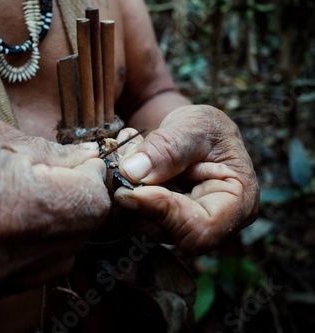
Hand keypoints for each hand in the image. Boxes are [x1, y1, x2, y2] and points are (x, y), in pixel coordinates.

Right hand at [0, 111, 110, 303]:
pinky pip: (29, 273)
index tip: (84, 161)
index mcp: (16, 207)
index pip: (94, 204)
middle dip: (82, 200)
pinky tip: (10, 220)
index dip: (95, 178)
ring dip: (62, 225)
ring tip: (34, 195)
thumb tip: (87, 159)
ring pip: (62, 257)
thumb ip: (49, 154)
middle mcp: (9, 255)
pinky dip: (34, 246)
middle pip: (83, 233)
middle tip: (62, 173)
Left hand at [114, 105, 258, 254]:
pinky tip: (126, 163)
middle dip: (138, 199)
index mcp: (239, 203)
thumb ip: (167, 147)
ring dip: (126, 191)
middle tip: (122, 162)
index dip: (164, 213)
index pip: (201, 230)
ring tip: (127, 154)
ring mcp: (184, 226)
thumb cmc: (206, 128)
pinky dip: (123, 190)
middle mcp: (214, 224)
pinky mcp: (161, 222)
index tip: (133, 190)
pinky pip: (133, 214)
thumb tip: (132, 171)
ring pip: (143, 224)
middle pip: (167, 232)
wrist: (194, 132)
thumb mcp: (194, 125)